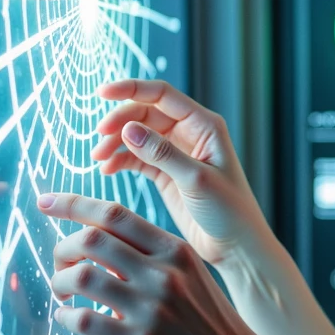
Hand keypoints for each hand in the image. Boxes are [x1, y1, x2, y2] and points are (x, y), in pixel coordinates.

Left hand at [40, 191, 286, 334]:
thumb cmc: (209, 321)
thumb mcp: (190, 275)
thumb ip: (151, 256)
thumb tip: (99, 241)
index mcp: (174, 250)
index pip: (115, 213)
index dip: (73, 203)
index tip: (44, 200)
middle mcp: (163, 274)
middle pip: (92, 239)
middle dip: (62, 247)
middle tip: (58, 262)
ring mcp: (152, 309)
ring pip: (82, 277)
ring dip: (59, 281)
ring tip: (62, 292)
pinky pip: (85, 321)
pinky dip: (65, 316)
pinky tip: (67, 318)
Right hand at [91, 79, 269, 268]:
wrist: (236, 246)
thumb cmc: (229, 211)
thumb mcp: (196, 180)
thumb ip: (162, 153)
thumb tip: (128, 128)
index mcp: (204, 125)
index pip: (162, 94)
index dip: (131, 89)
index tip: (102, 92)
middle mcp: (189, 133)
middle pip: (145, 112)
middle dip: (119, 121)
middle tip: (99, 139)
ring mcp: (175, 153)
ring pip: (137, 135)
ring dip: (116, 142)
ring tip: (98, 159)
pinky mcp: (165, 173)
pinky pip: (136, 157)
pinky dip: (120, 160)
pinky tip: (106, 169)